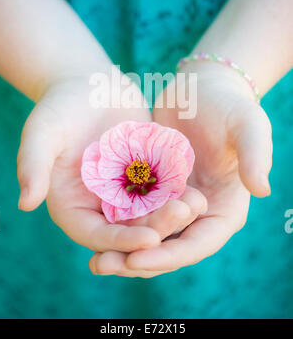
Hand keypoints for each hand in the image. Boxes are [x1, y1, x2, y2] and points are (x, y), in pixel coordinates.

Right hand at [17, 71, 205, 254]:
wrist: (89, 83)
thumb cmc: (60, 106)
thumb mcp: (44, 131)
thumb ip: (33, 164)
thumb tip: (25, 203)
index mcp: (73, 206)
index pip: (96, 235)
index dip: (122, 242)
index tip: (149, 240)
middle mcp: (100, 205)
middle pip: (129, 228)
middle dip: (156, 226)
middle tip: (183, 216)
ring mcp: (125, 192)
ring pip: (151, 211)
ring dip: (173, 213)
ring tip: (196, 204)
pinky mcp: (146, 175)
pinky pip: (164, 189)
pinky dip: (179, 192)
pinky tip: (198, 187)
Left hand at [90, 62, 271, 275]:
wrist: (201, 87)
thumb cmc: (230, 105)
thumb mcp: (248, 125)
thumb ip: (255, 155)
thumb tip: (263, 190)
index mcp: (224, 209)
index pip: (198, 243)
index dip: (169, 256)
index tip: (138, 260)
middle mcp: (198, 214)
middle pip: (169, 247)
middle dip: (138, 260)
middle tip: (104, 266)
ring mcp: (173, 202)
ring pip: (148, 235)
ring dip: (123, 250)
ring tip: (94, 261)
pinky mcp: (153, 189)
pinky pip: (133, 212)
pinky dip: (116, 224)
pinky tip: (92, 230)